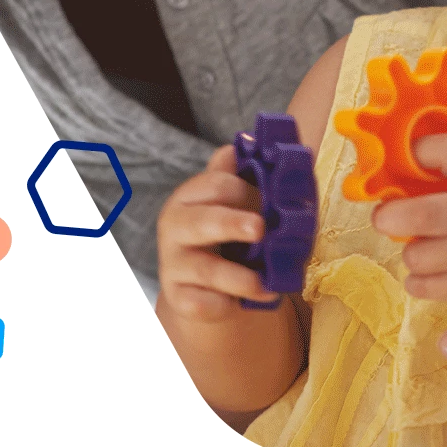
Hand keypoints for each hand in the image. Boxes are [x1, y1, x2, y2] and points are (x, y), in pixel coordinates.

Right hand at [155, 144, 281, 321]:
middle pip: (202, 222)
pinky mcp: (179, 298)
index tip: (273, 201)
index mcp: (190, 196)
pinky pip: (202, 303)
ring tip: (267, 284)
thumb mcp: (233, 202)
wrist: (204, 281)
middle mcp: (175, 227)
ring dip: (241, 277)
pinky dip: (225, 305)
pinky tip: (242, 304)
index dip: (248, 191)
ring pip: (206, 269)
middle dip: (232, 224)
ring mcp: (174, 264)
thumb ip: (243, 175)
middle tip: (261, 229)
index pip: (216, 185)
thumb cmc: (224, 231)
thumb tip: (251, 141)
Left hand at [371, 133, 446, 324]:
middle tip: (383, 218)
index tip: (408, 157)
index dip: (420, 150)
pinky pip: (420, 284)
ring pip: (416, 254)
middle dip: (390, 216)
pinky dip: (418, 280)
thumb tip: (396, 171)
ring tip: (427, 251)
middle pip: (422, 213)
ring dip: (412, 253)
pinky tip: (435, 274)